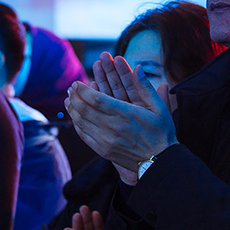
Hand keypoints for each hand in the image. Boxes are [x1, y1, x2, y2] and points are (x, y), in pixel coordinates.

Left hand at [66, 56, 175, 185]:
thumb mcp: (159, 108)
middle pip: (84, 109)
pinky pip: (83, 135)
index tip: (77, 83)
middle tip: (71, 88)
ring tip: (68, 99)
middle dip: (75, 97)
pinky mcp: (102, 150)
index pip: (96, 99)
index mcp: (125, 114)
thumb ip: (146, 87)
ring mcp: (105, 140)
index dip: (83, 90)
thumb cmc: (161, 133)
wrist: (159, 161)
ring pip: (81, 122)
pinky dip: (76, 124)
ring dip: (72, 109)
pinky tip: (74, 116)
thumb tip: (138, 67)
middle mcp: (112, 127)